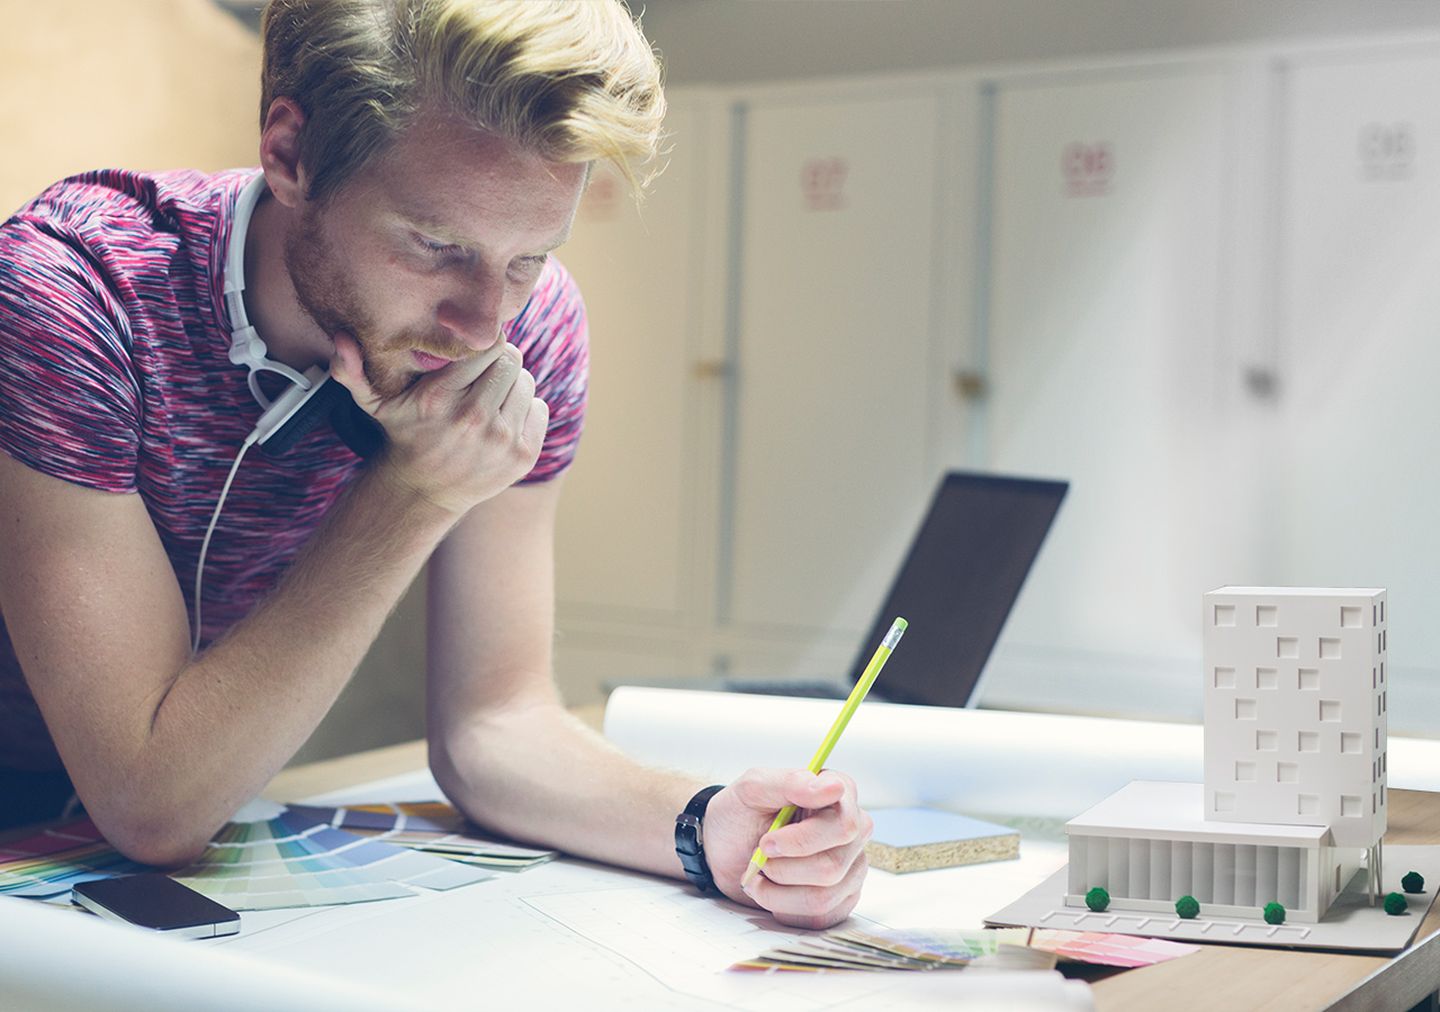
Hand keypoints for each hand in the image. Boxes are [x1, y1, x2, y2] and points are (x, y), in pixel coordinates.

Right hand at [329, 333, 548, 515]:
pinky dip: (526, 409)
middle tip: (484, 372)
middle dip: (499, 360)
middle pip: (511, 359)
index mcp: (439, 398)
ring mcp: (500, 439)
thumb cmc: (404, 435)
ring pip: (526, 382)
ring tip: (490, 396)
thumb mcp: (373, 404)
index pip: (486, 345)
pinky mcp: (521, 456)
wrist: (424, 492)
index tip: (474, 351)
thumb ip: (352, 371)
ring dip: (512, 384)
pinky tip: (502, 418)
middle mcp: (472, 418)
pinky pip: (539, 408)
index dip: (483, 343)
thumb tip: (340, 339)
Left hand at [702, 769, 872, 929]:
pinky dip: (783, 908)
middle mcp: (852, 831)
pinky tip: (773, 889)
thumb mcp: (753, 789)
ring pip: (823, 896)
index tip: (768, 842)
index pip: (845, 825)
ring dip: (778, 891)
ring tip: (761, 873)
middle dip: (783, 868)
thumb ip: (791, 782)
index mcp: (839, 794)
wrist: (723, 848)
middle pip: (832, 866)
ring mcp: (850, 866)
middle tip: (760, 855)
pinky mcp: (841, 898)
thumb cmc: (740, 814)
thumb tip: (833, 787)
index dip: (803, 840)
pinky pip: (819, 917)